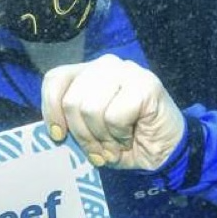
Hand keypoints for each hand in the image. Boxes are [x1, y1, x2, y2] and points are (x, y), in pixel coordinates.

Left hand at [41, 55, 185, 171]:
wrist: (165, 152)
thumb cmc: (124, 142)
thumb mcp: (88, 133)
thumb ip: (70, 124)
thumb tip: (53, 130)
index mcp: (87, 73)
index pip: (55, 80)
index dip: (51, 110)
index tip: (59, 135)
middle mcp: (105, 66)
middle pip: (72, 100)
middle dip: (82, 134)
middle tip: (99, 149)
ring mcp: (127, 71)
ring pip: (90, 108)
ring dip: (102, 137)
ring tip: (116, 144)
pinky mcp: (146, 84)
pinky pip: (114, 116)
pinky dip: (121, 135)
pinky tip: (132, 135)